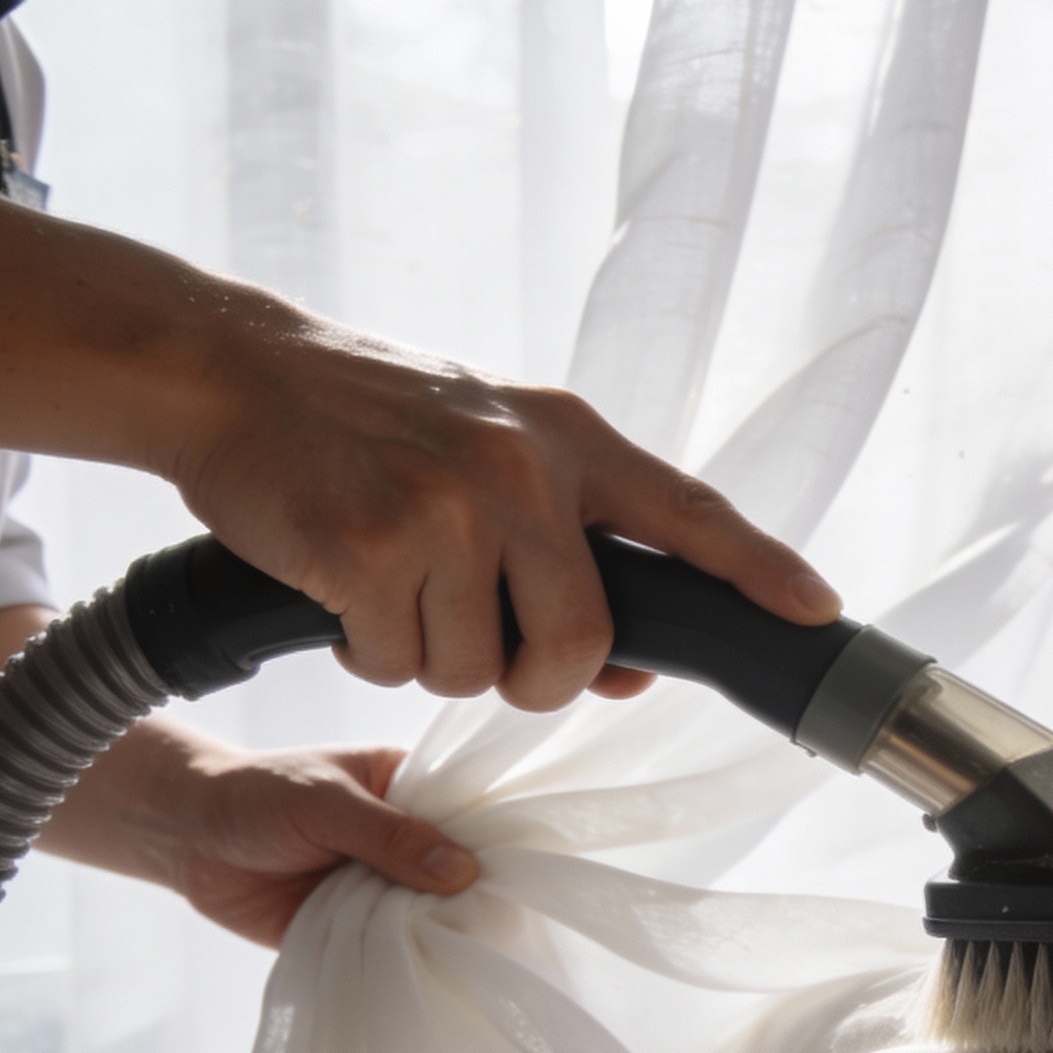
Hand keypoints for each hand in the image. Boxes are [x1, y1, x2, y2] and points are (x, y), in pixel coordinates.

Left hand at [142, 741, 476, 946]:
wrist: (182, 836)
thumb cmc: (256, 796)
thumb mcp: (326, 803)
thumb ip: (391, 836)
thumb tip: (465, 872)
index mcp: (407, 789)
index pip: (470, 813)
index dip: (498, 841)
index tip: (530, 872)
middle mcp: (403, 839)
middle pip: (456, 871)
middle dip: (473, 897)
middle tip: (507, 927)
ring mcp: (380, 885)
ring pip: (426, 913)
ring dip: (437, 933)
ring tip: (478, 958)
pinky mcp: (353, 928)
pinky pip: (387, 947)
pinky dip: (402, 960)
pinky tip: (432, 975)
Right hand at [171, 298, 840, 711]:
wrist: (235, 373)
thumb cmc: (377, 423)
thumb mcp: (493, 453)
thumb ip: (570, 545)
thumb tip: (630, 671)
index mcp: (567, 439)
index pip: (688, 512)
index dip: (759, 568)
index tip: (817, 609)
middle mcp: (519, 470)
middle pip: (579, 645)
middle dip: (537, 678)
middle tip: (486, 646)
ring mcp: (442, 510)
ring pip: (478, 674)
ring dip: (434, 661)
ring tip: (394, 590)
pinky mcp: (365, 551)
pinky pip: (396, 668)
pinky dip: (368, 654)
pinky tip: (344, 592)